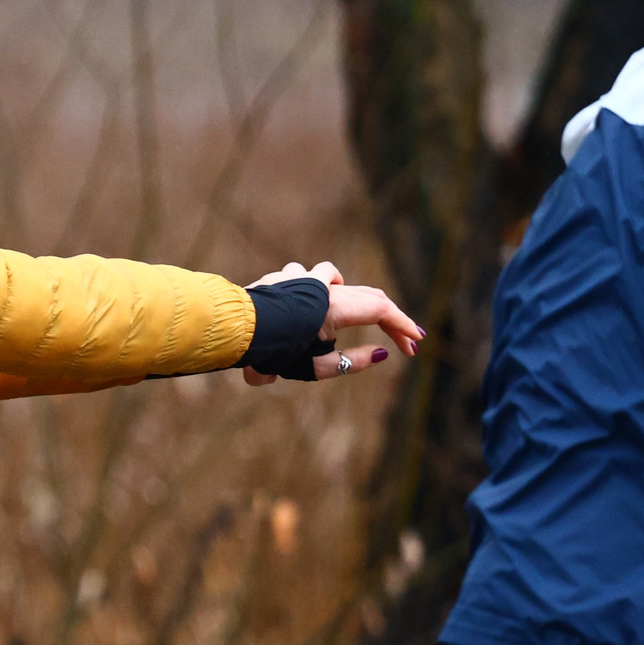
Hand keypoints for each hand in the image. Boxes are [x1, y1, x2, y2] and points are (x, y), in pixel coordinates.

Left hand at [242, 261, 425, 385]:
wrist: (227, 329)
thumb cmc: (269, 353)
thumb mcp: (313, 368)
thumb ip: (351, 362)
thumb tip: (381, 353)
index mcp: (334, 306)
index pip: (381, 310)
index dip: (403, 326)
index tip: (415, 343)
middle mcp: (321, 285)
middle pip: (366, 295)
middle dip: (386, 318)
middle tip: (399, 340)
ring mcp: (299, 277)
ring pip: (334, 279)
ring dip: (349, 298)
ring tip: (352, 317)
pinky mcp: (280, 277)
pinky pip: (307, 278)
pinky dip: (316, 291)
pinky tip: (307, 305)